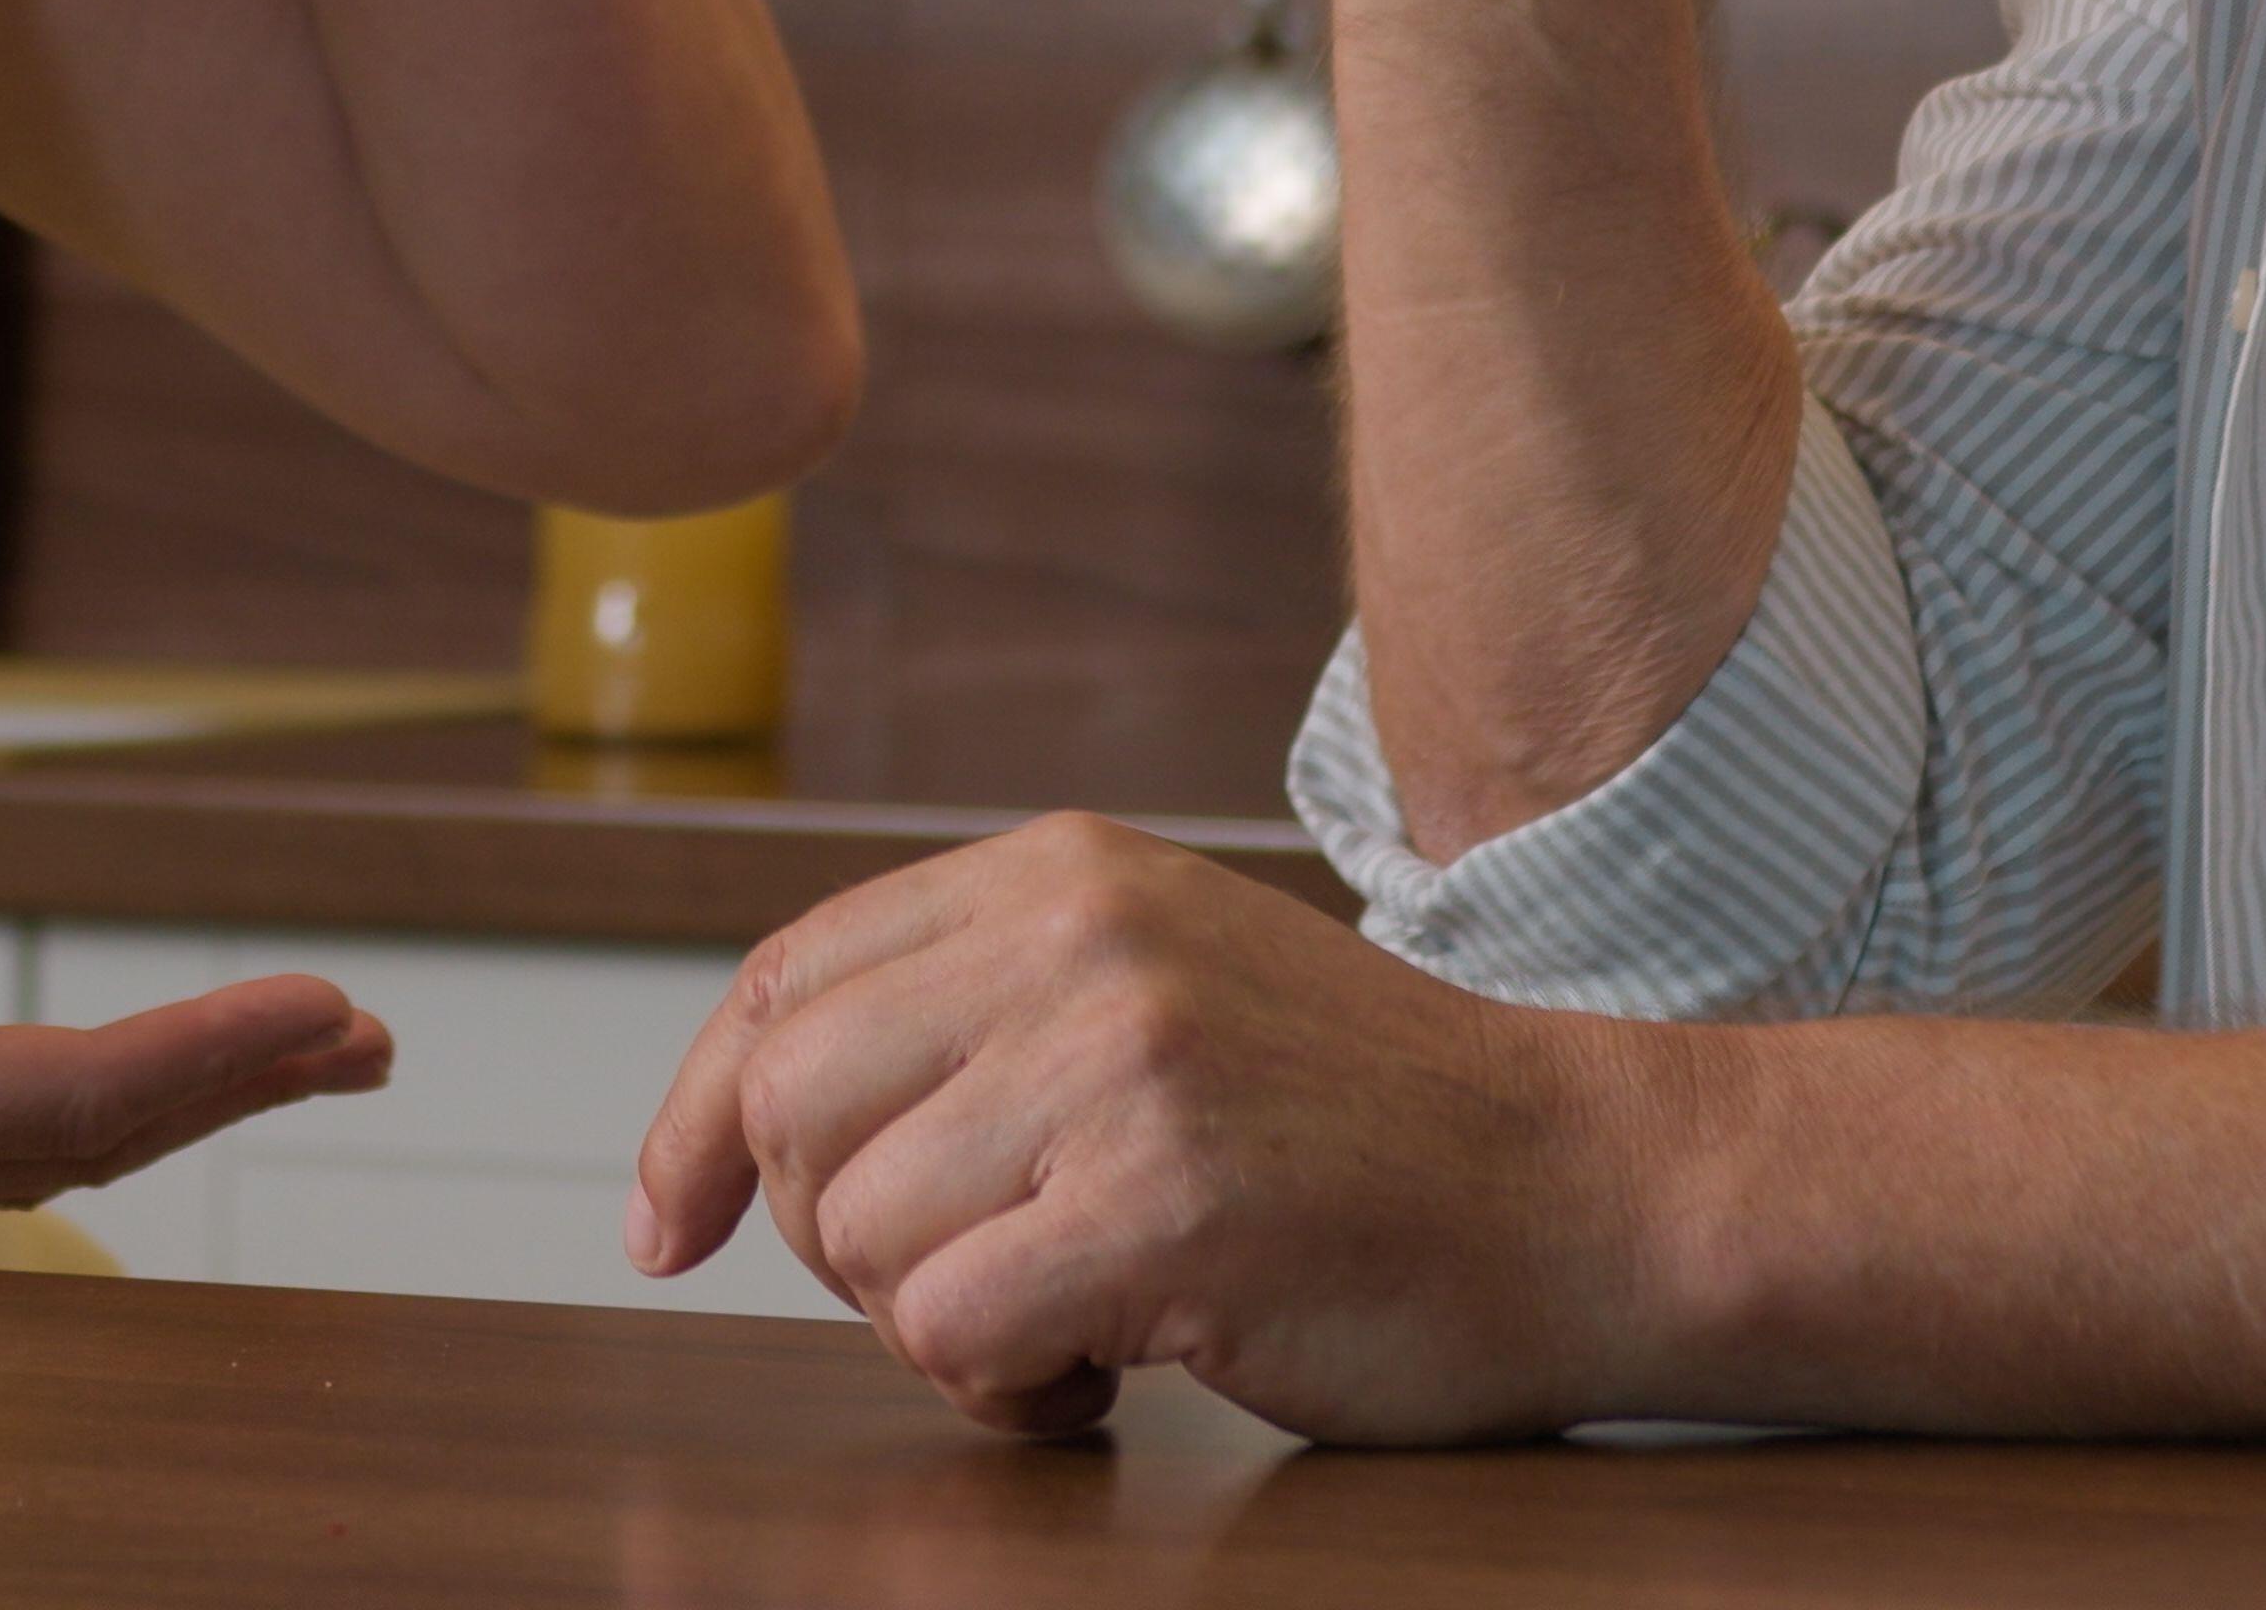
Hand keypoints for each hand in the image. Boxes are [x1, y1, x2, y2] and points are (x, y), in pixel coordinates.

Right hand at [0, 724, 388, 1238]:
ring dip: (167, 1098)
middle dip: (234, 1082)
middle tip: (369, 1043)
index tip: (334, 1009)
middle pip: (88, 1136)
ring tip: (280, 1056)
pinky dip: (74, 1111)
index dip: (215, 1050)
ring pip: (40, 1149)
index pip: (77, 1093)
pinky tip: (95, 1087)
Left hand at [626, 815, 1688, 1442]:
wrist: (1593, 1190)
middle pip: (789, 1110)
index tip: (672, 1230)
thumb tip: (745, 1126)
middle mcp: (1076, 940)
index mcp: (1059, 871)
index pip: (779, 981)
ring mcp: (1123, 1065)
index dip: (693, 1124)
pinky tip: (1112, 1378)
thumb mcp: (1159, 987)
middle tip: (969, 1291)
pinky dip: (1004, 1394)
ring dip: (938, 1334)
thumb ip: (981, 1011)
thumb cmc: (1368, 1129)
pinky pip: (951, 1333)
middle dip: (835, 1243)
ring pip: (862, 1239)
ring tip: (1074, 1334)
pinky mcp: (1166, 1204)